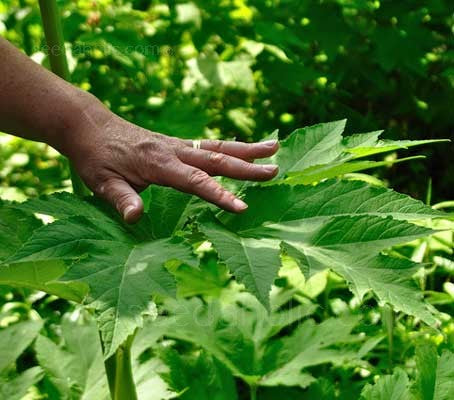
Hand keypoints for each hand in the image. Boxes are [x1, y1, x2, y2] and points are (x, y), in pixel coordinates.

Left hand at [63, 109, 278, 222]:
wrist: (90, 126)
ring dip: (246, 149)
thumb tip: (135, 218)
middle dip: (247, 166)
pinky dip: (230, 147)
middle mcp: (173, 150)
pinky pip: (208, 145)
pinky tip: (244, 149)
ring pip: (217, 147)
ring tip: (274, 148)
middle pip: (215, 158)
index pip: (194, 181)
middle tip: (275, 171)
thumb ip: (121, 199)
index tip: (243, 207)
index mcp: (157, 163)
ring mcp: (177, 145)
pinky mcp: (176, 143)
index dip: (219, 194)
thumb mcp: (101, 182)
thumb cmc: (96, 157)